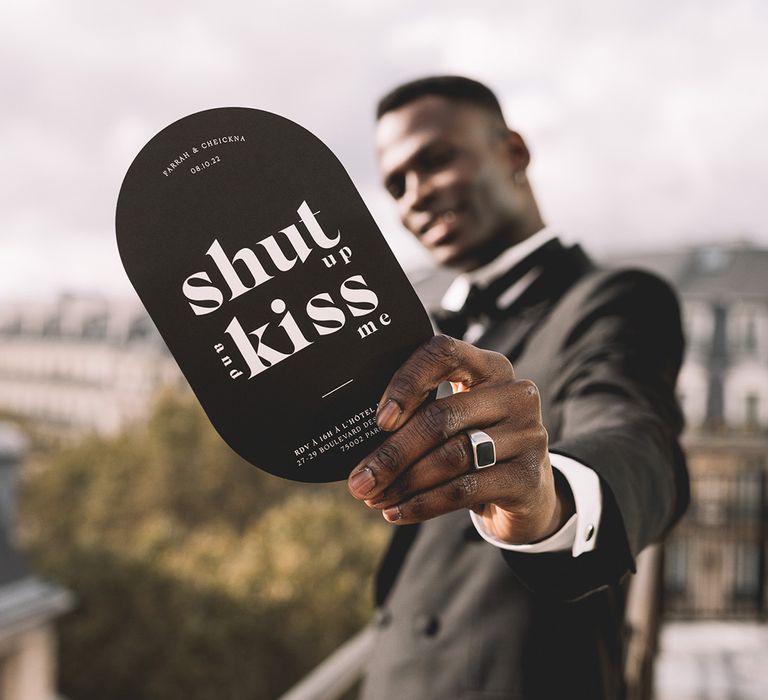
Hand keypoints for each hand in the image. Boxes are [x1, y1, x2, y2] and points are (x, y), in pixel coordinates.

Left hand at [347, 335, 574, 543]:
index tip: (380, 419)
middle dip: (392, 453)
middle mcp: (514, 394)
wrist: (528, 491)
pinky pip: (463, 489)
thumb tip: (354, 438)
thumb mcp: (455, 419)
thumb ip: (419, 414)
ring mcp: (528, 434)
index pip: (443, 352)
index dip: (407, 381)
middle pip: (441, 417)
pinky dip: (423, 504)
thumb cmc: (475, 444)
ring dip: (404, 482)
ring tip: (373, 499)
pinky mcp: (528, 476)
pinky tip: (397, 512)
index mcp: (489, 366)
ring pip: (451, 456)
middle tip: (359, 480)